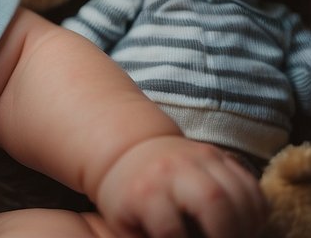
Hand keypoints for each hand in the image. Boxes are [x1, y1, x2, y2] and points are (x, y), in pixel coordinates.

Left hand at [94, 135, 265, 237]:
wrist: (131, 151)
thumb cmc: (127, 196)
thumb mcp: (123, 222)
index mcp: (145, 190)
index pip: (170, 229)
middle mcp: (174, 170)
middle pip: (214, 201)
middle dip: (228, 234)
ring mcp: (198, 158)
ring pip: (240, 192)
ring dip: (248, 225)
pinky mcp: (218, 155)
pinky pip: (250, 184)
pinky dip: (256, 210)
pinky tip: (245, 225)